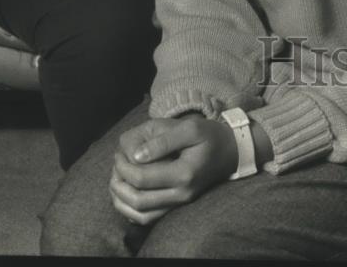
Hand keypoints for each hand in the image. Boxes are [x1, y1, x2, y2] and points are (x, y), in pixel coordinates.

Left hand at [109, 115, 237, 225]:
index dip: (124, 167)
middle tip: (115, 165)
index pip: (143, 178)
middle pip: (138, 200)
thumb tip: (135, 155)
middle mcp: (182, 194)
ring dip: (121, 200)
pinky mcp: (178, 206)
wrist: (231, 151)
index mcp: (184, 174)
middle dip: (119, 183)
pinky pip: (148, 218)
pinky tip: (125, 194)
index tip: (119, 153)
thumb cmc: (210, 135)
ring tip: (116, 179)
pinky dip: (131, 210)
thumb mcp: (190, 128)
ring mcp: (180, 203)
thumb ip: (162, 141)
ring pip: (140, 214)